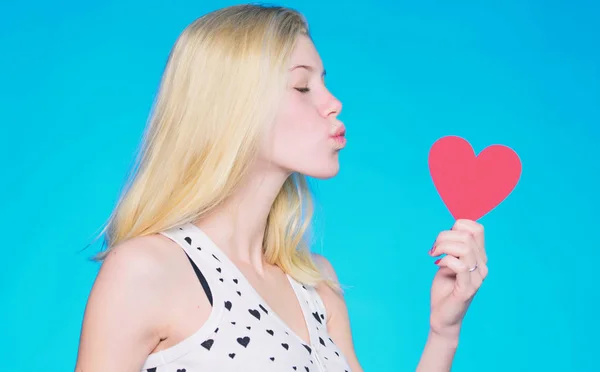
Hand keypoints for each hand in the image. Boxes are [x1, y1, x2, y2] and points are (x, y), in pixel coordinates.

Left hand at [428, 219, 487, 340]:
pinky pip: (460, 265)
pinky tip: (437, 266)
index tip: (443, 237)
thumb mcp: (448, 261)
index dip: (458, 225)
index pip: (477, 228)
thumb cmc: (445, 288)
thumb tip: (451, 228)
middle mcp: (482, 266)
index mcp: (479, 257)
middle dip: (444, 237)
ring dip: (443, 247)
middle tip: (433, 249)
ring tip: (434, 255)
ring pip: (464, 248)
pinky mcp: (468, 288)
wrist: (443, 316)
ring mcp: (477, 277)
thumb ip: (453, 247)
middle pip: (467, 235)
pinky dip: (445, 261)